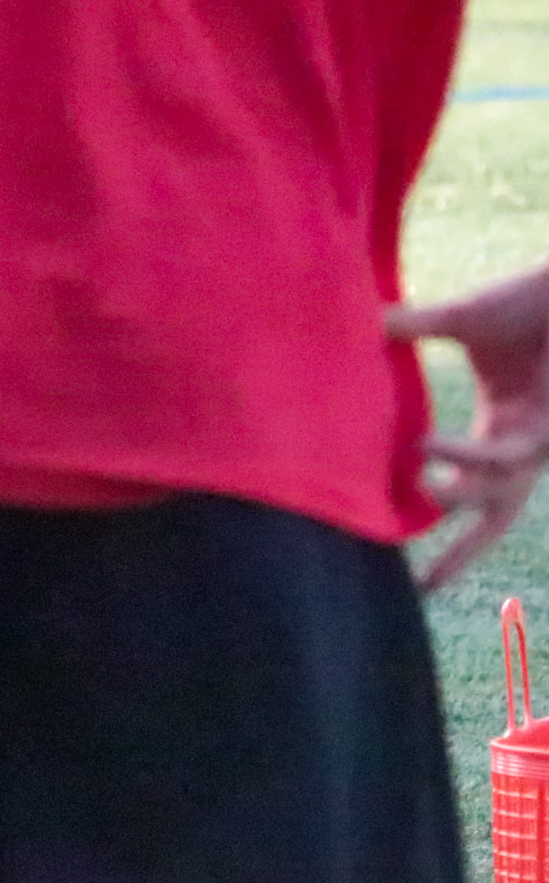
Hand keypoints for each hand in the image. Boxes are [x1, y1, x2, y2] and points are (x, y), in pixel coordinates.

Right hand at [387, 264, 548, 589]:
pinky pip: (502, 455)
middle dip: (463, 553)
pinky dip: (463, 456)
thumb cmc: (525, 298)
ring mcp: (538, 434)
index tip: (413, 558)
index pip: (474, 488)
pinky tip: (425, 447)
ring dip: (456, 496)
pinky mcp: (548, 422)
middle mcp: (520, 441)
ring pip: (498, 490)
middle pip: (494, 514)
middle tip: (424, 584)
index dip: (449, 524)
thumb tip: (354, 324)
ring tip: (417, 486)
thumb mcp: (457, 321)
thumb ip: (406, 328)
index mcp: (501, 426)